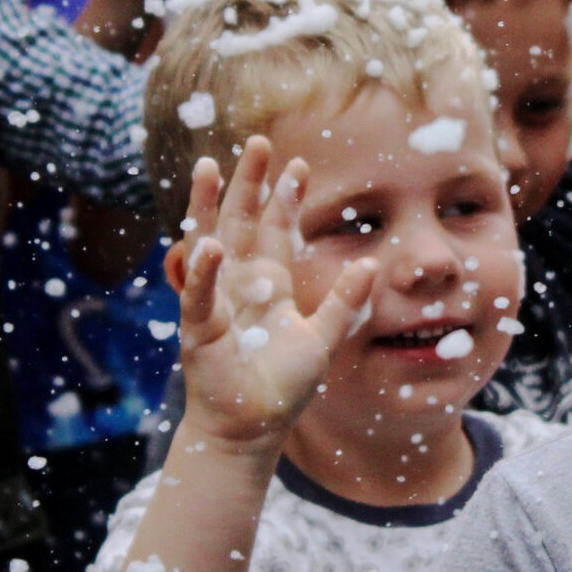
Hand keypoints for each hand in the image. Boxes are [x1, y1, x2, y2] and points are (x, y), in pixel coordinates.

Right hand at [172, 137, 378, 451]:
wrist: (252, 429)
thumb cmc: (283, 387)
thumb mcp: (324, 339)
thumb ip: (345, 303)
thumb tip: (373, 266)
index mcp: (268, 284)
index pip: (274, 229)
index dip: (284, 197)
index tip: (296, 164)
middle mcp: (238, 284)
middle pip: (241, 221)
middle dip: (248, 183)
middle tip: (257, 142)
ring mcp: (215, 301)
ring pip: (208, 242)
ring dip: (207, 206)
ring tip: (208, 167)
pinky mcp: (199, 329)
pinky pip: (198, 294)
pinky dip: (202, 270)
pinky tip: (208, 243)